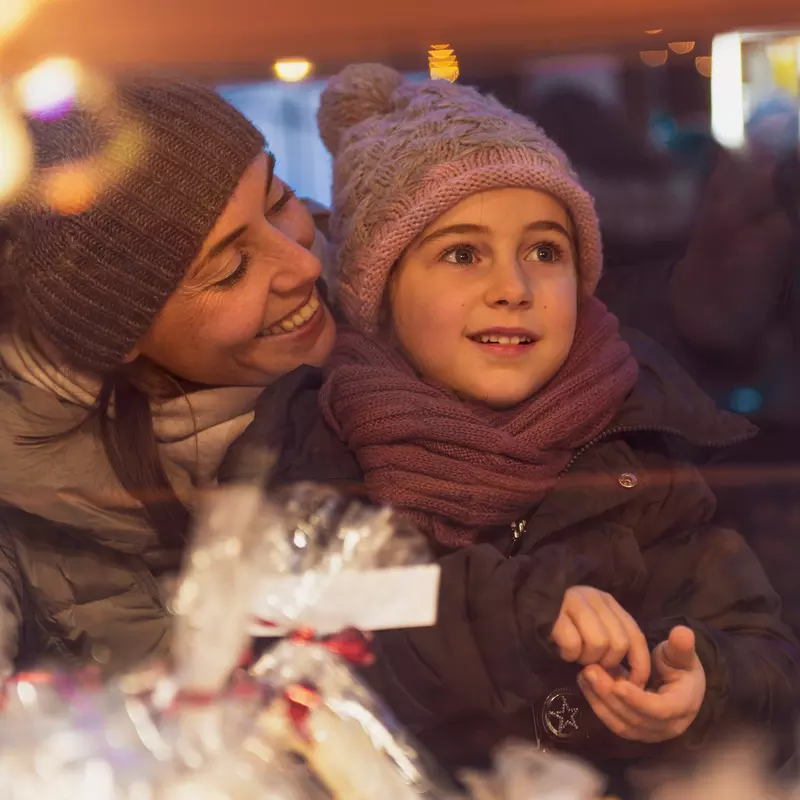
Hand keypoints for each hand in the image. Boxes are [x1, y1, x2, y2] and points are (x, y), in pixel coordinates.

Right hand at [551, 586, 650, 687]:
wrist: (522, 603)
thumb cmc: (561, 620)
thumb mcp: (592, 625)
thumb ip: (611, 641)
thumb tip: (631, 676)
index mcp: (607, 601)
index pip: (635, 635)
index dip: (639, 664)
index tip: (633, 684)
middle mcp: (593, 597)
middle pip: (618, 644)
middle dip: (606, 662)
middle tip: (590, 663)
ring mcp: (573, 602)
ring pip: (597, 645)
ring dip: (585, 658)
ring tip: (574, 652)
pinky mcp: (554, 613)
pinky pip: (573, 645)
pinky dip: (567, 654)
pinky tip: (560, 647)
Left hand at [578, 625, 705, 742]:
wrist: (679, 685)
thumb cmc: (679, 666)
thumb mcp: (681, 654)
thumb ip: (681, 646)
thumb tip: (683, 631)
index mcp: (683, 707)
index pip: (659, 710)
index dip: (638, 700)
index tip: (618, 684)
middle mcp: (667, 726)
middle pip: (635, 719)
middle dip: (611, 696)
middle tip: (590, 671)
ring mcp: (649, 732)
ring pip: (621, 724)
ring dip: (600, 701)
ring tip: (584, 675)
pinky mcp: (634, 730)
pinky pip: (614, 723)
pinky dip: (598, 704)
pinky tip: (586, 684)